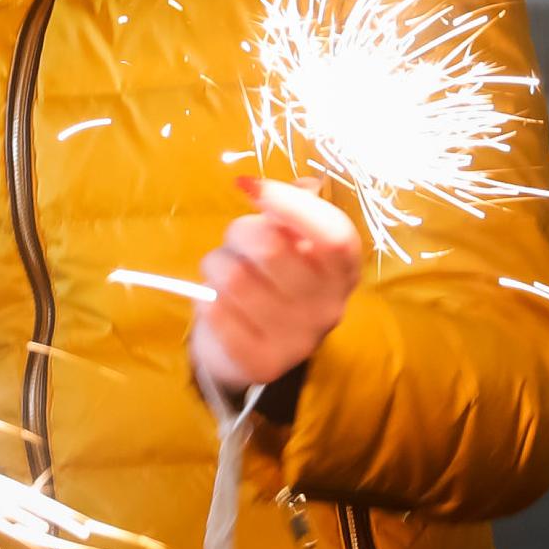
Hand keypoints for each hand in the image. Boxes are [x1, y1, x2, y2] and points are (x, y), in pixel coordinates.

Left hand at [189, 177, 362, 394]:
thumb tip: (275, 185)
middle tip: (236, 243)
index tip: (249, 187)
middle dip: (239, 233)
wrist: (250, 349)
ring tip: (222, 276)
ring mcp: (297, 341)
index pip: (333, 234)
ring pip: (234, 278)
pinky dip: (205, 299)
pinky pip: (215, 311)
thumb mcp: (291, 242)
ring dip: (215, 267)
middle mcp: (329, 307)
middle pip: (272, 248)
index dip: (291, 204)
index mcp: (343, 271)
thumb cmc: (270, 281)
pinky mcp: (260, 363)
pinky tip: (216, 303)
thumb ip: (292, 208)